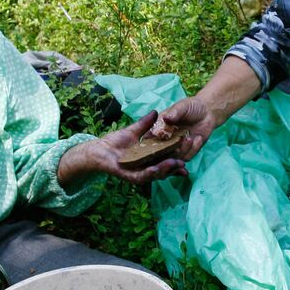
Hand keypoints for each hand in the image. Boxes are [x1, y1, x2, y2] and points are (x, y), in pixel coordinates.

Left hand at [62, 111, 188, 186]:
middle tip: (187, 160)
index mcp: (150, 157)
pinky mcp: (130, 177)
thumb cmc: (114, 141)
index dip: (179, 155)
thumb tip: (156, 112)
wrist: (98, 150)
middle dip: (177, 165)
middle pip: (166, 168)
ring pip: (157, 174)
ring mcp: (139, 173)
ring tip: (176, 164)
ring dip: (167, 169)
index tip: (190, 150)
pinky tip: (158, 168)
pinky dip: (151, 173)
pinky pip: (142, 177)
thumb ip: (145, 124)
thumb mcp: (133, 130)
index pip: (168, 157)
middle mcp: (147, 167)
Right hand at [152, 95, 216, 161]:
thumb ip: (174, 113)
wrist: (207, 112)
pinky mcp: (187, 152)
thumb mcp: (182, 106)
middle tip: (176, 145)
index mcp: (158, 129)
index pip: (148, 141)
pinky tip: (198, 138)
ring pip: (174, 157)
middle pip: (160, 154)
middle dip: (167, 152)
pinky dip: (193, 149)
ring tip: (189, 138)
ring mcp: (176, 148)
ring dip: (182, 149)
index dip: (150, 145)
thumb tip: (166, 118)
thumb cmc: (191, 107)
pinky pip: (187, 157)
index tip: (159, 141)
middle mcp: (164, 141)